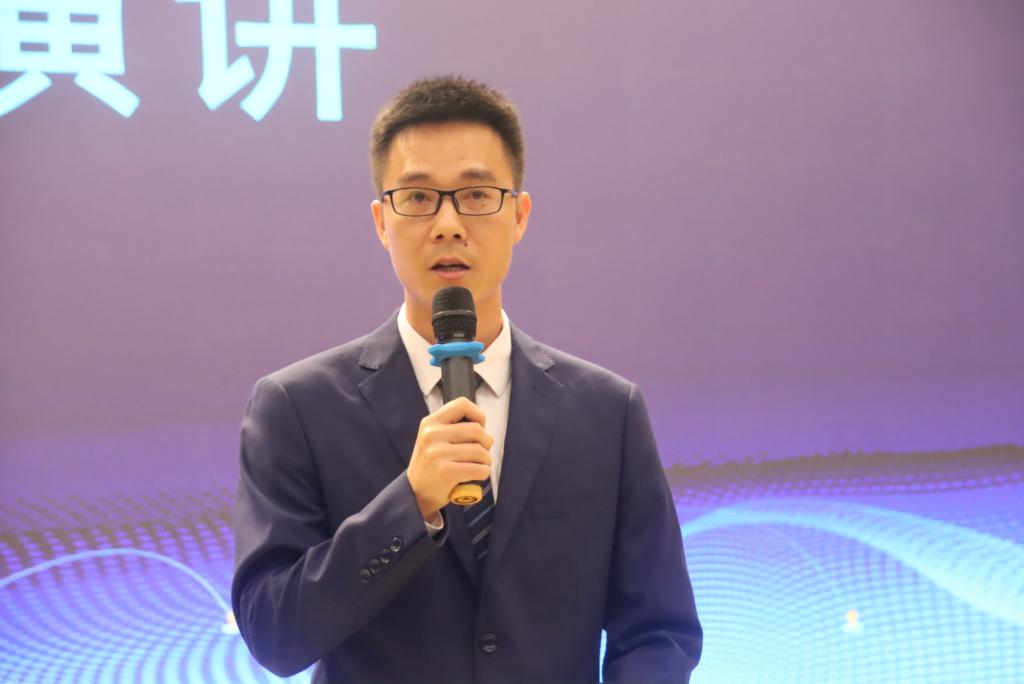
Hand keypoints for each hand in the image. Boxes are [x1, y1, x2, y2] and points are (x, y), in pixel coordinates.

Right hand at [407, 397, 492, 520]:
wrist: (415, 493)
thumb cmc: (431, 464)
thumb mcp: (432, 438)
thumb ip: (452, 427)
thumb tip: (482, 423)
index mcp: (430, 422)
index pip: (461, 404)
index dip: (478, 414)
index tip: (479, 427)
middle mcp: (432, 435)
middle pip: (477, 430)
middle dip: (486, 442)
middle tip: (481, 452)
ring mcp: (438, 453)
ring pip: (480, 451)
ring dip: (486, 460)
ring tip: (478, 465)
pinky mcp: (446, 472)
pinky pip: (480, 469)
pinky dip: (484, 473)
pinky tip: (476, 475)